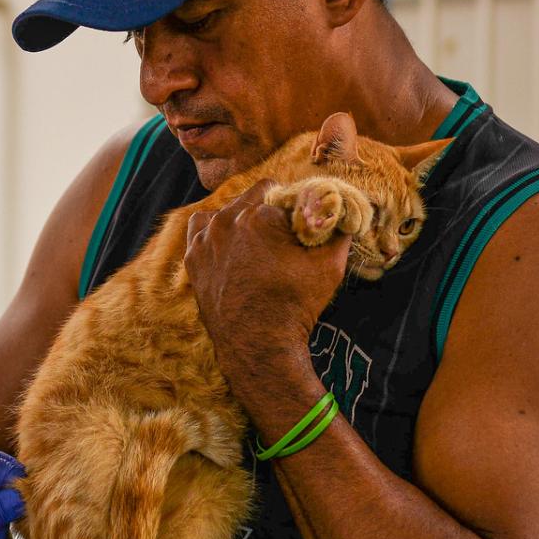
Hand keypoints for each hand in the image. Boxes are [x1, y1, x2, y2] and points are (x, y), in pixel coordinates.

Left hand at [185, 181, 348, 384]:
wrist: (257, 344)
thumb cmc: (295, 305)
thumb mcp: (331, 266)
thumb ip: (340, 231)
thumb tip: (345, 214)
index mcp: (260, 215)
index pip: (280, 193)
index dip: (292, 207)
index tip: (297, 227)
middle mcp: (228, 220)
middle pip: (253, 198)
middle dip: (268, 212)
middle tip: (279, 238)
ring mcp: (206, 238)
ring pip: (226, 211)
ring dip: (240, 218)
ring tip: (256, 243)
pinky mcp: (193, 257)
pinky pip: (202, 229)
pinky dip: (215, 232)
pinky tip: (231, 247)